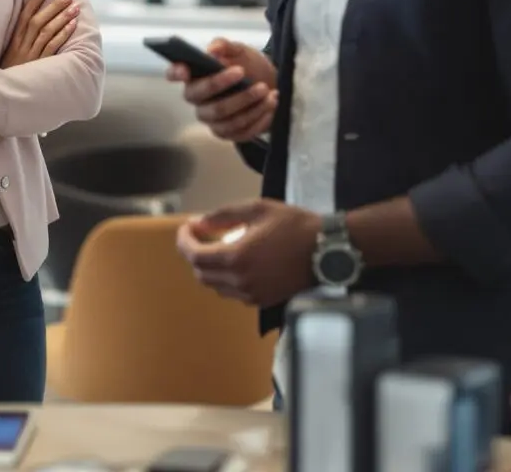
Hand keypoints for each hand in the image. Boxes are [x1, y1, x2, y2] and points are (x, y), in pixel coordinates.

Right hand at [1, 0, 78, 68]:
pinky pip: (52, 47)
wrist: (4, 94)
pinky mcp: (40, 65)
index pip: (24, 16)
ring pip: (47, 32)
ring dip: (61, 18)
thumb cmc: (10, 72)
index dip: (35, 1)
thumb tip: (34, 23)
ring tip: (74, 8)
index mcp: (14, 41)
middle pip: (38, 21)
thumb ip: (20, 39)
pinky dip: (62, 34)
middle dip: (53, 7)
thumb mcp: (10, 54)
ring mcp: (31, 55)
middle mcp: (22, 45)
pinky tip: (72, 25)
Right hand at [168, 38, 278, 142]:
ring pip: (230, 120)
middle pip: (211, 106)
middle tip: (255, 82)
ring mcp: (212, 121)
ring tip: (269, 92)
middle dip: (236, 95)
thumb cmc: (246, 65)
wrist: (267, 82)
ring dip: (252, 106)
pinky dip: (260, 119)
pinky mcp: (229, 133)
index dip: (176, 72)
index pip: (174, 74)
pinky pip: (243, 132)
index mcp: (194, 77)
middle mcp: (199, 102)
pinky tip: (271, 105)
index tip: (185, 69)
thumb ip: (225, 46)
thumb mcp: (238, 50)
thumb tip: (213, 49)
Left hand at [176, 199, 320, 307]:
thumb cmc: (293, 225)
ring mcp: (252, 295)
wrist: (326, 249)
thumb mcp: (256, 209)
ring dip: (210, 268)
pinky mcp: (263, 301)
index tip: (187, 228)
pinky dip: (226, 279)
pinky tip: (237, 263)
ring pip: (215, 286)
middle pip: (201, 274)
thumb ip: (223, 216)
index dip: (184, 241)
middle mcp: (240, 281)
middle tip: (201, 235)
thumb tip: (198, 223)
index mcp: (235, 258)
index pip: (194, 255)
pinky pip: (233, 293)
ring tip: (218, 247)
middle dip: (195, 254)